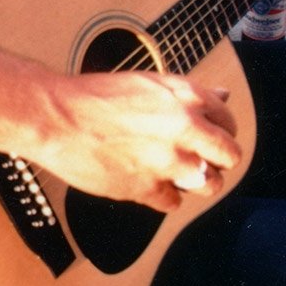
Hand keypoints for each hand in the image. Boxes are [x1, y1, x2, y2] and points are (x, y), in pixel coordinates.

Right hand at [40, 70, 241, 212]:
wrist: (56, 119)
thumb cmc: (94, 97)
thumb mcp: (148, 83)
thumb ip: (189, 93)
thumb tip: (222, 95)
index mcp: (185, 97)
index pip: (228, 122)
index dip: (223, 131)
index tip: (213, 137)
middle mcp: (183, 129)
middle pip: (229, 156)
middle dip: (220, 160)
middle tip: (205, 160)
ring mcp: (167, 161)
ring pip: (209, 184)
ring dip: (199, 182)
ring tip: (180, 174)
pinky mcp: (146, 188)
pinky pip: (174, 202)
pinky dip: (165, 196)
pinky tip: (151, 182)